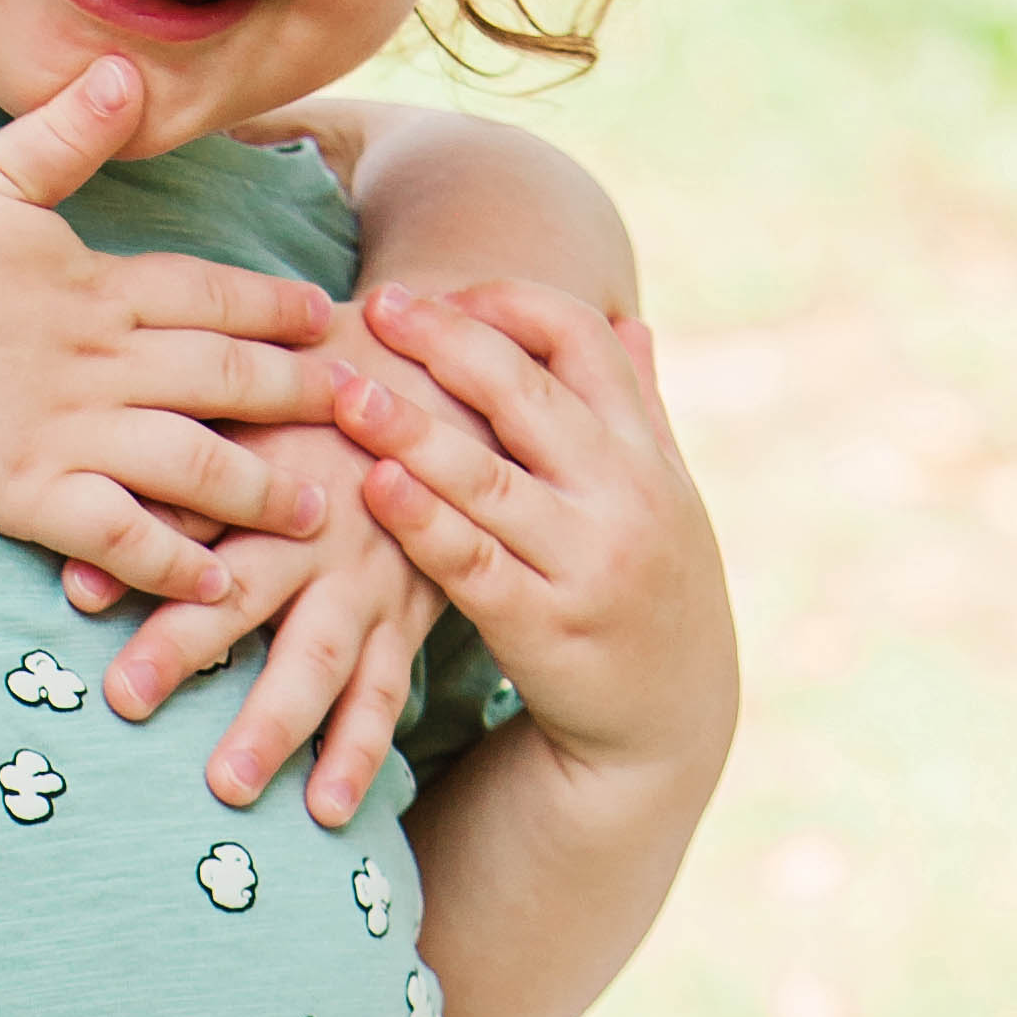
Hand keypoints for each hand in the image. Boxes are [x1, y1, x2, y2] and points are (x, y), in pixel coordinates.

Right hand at [0, 56, 345, 610]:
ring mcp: (65, 427)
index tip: (329, 318)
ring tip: (320, 509)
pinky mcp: (22, 490)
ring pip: (194, 463)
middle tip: (368, 414)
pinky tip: (219, 586)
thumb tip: (128, 69)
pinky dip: (174, 562)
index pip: (211, 294)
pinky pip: (118, 535)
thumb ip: (69, 133)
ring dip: (264, 488)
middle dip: (302, 396)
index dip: (275, 307)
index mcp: (97, 280)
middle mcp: (100, 356)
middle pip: (227, 377)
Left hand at [102, 421, 447, 826]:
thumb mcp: (259, 419)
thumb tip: (81, 563)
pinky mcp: (406, 626)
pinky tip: (327, 811)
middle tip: (126, 696)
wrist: (452, 418)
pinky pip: (381, 696)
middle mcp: (320, 536)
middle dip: (186, 645)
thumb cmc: (330, 412)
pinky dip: (357, 753)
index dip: (139, 548)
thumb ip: (177, 480)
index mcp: (272, 475)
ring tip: (229, 785)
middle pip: (246, 590)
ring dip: (276, 723)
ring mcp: (368, 587)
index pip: (192, 511)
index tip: (76, 594)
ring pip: (316, 659)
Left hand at [340, 281, 736, 791]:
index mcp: (645, 448)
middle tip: (377, 308)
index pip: (581, 340)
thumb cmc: (650, 584)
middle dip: (446, 344)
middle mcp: (624, 495)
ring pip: (490, 479)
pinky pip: (474, 564)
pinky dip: (424, 523)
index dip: (506, 304)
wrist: (671, 721)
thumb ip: (641, 408)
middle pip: (528, 394)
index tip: (438, 294)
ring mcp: (587, 563)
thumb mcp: (665, 492)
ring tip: (346, 391)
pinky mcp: (545, 628)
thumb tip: (628, 321)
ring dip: (413, 429)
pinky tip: (375, 486)